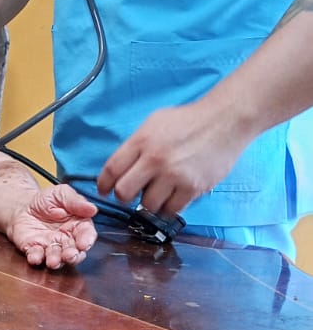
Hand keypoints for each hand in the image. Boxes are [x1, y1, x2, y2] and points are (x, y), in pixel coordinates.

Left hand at [7, 184, 97, 269]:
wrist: (23, 205)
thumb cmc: (47, 200)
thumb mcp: (62, 194)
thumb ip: (76, 201)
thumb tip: (93, 209)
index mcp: (78, 226)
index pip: (86, 235)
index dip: (86, 241)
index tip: (83, 244)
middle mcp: (67, 240)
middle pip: (74, 252)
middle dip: (72, 256)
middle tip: (69, 256)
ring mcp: (51, 247)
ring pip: (57, 258)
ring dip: (56, 261)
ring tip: (53, 261)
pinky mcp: (35, 250)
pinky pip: (37, 256)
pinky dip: (36, 258)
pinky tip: (35, 257)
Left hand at [98, 98, 249, 214]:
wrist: (225, 120)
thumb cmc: (189, 120)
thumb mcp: (155, 122)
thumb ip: (136, 144)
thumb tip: (121, 167)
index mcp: (142, 140)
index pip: (112, 169)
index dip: (104, 184)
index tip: (105, 190)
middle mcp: (155, 159)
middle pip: (124, 192)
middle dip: (124, 197)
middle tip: (130, 195)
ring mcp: (174, 175)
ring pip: (148, 205)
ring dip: (150, 203)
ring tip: (157, 193)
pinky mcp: (192, 188)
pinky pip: (172, 209)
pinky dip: (169, 207)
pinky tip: (172, 197)